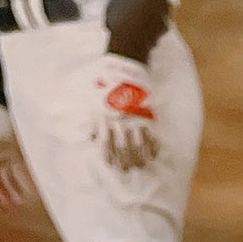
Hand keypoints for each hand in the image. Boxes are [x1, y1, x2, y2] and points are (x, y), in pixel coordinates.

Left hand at [90, 54, 161, 171]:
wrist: (125, 72)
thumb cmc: (105, 88)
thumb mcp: (92, 102)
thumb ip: (91, 121)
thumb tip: (89, 137)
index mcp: (105, 119)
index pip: (106, 144)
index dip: (109, 157)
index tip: (111, 165)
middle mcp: (119, 122)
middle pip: (123, 149)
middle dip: (125, 162)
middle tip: (126, 170)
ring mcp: (135, 120)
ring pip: (138, 146)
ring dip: (139, 158)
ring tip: (140, 165)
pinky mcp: (147, 117)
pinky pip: (152, 135)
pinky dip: (153, 147)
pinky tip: (153, 155)